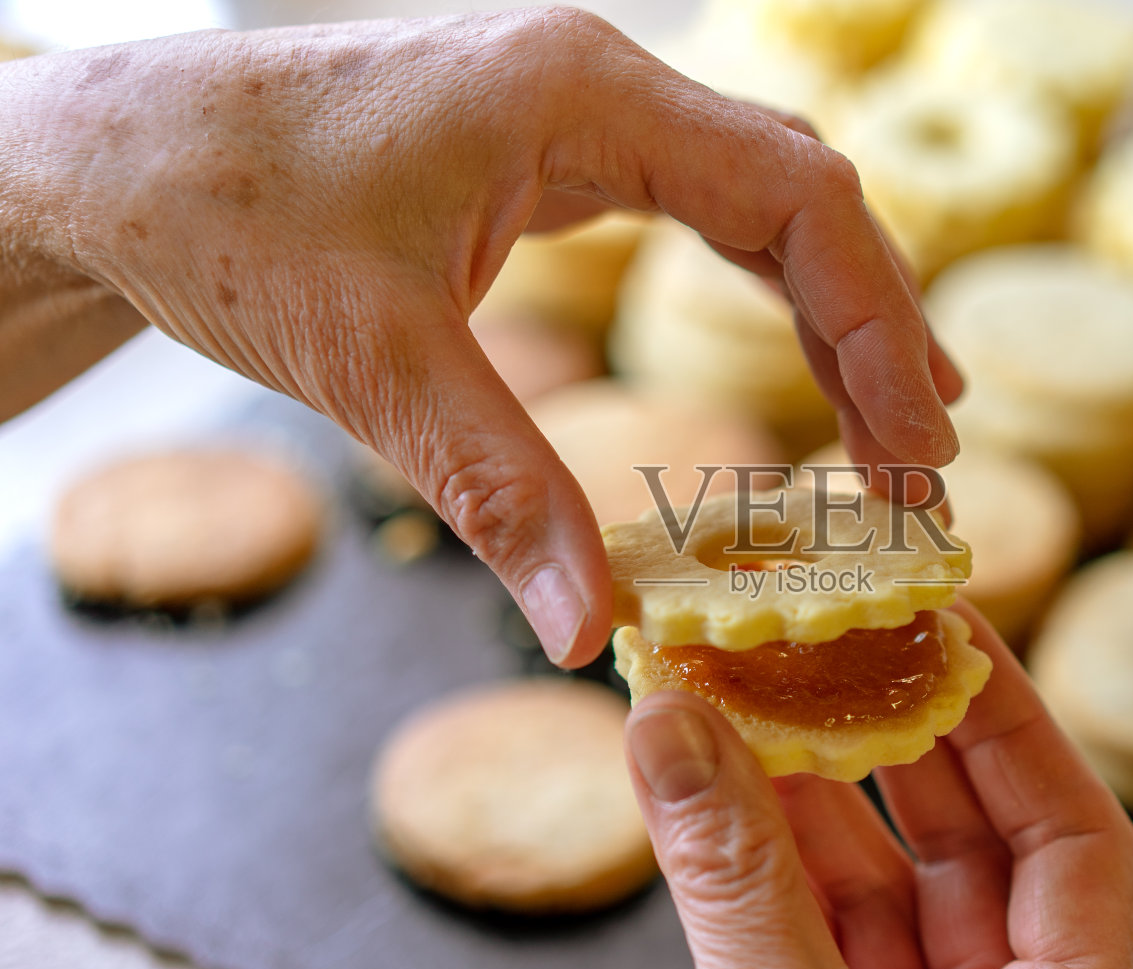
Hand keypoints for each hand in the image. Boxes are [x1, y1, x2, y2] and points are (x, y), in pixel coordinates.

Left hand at [0, 9, 960, 664]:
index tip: (916, 440)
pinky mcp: (555, 153)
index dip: (876, 321)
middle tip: (926, 455)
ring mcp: (582, 113)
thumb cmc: (227, 218)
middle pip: (804, 193)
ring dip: (838, 307)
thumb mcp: (373, 363)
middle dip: (879, 322)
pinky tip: (803, 356)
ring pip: (765, 199)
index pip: (795, 196)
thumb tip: (594, 635)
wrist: (123, 164)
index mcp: (580, 95)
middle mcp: (602, 85)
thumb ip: (499, 490)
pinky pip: (704, 210)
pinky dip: (768, 291)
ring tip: (900, 418)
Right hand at [625, 602, 1132, 968]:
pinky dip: (751, 870)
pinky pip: (796, 941)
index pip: (1073, 836)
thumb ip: (742, 890)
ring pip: (865, 891)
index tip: (950, 626)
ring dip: (800, 797)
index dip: (1017, 721)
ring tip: (745, 695)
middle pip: (965, 844)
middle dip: (893, 738)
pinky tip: (703, 792)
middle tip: (835, 638)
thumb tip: (672, 728)